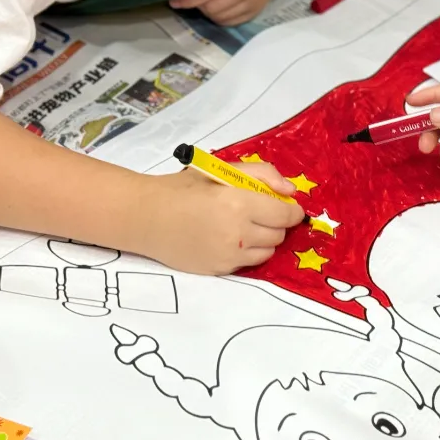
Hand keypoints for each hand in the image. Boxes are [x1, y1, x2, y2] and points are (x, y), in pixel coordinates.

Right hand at [136, 162, 304, 274]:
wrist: (148, 216)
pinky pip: (247, 263)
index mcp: (241, 203)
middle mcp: (238, 233)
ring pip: (267, 252)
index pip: (286, 215)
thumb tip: (291, 192)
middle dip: (276, 223)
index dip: (292, 211)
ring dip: (263, 239)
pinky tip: (227, 238)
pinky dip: (246, 252)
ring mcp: (229, 255)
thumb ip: (263, 175)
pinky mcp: (219, 270)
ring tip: (243, 226)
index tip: (288, 207)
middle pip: (279, 235)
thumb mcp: (223, 170)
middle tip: (259, 213)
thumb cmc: (185, 188)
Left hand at [169, 0, 277, 25]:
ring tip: (206, 4)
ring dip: (209, 13)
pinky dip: (220, 18)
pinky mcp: (254, 13)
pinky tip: (218, 10)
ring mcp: (252, 6)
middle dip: (199, 6)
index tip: (174, 2)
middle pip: (213, 9)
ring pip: (220, 18)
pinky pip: (230, 23)